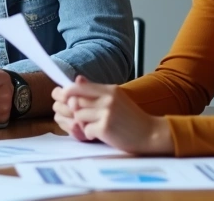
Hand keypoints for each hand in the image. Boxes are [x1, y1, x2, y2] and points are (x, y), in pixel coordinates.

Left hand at [51, 75, 173, 154]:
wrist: (151, 134)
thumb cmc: (131, 118)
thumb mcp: (116, 99)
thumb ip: (97, 90)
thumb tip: (77, 79)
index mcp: (109, 90)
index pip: (78, 86)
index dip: (66, 91)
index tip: (62, 96)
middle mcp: (107, 99)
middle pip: (75, 101)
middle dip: (72, 110)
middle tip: (78, 116)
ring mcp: (106, 113)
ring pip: (79, 116)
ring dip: (83, 124)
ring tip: (93, 126)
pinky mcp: (105, 128)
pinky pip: (86, 130)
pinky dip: (90, 134)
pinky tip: (100, 134)